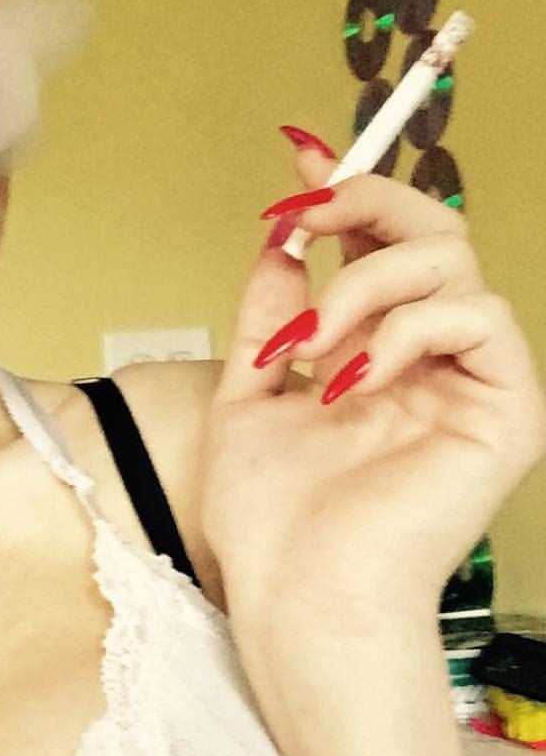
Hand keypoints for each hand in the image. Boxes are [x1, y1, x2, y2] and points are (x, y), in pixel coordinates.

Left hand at [199, 144, 545, 641]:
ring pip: (453, 262)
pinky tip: (352, 379)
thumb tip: (281, 235)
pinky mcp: (508, 411)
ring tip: (310, 348)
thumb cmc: (272, 516)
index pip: (383, 247)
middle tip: (304, 215)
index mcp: (381, 354)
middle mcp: (434, 361)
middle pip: (435, 232)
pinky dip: (404, 331)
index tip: (295, 160)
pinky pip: (479, 318)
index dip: (348, 192)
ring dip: (363, 285)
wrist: (297, 595)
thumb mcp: (248, 392)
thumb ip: (270, 310)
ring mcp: (474, 383)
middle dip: (365, 204)